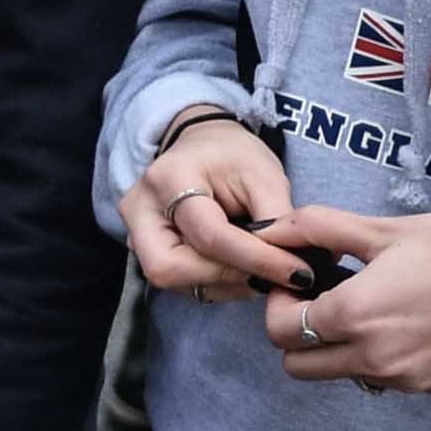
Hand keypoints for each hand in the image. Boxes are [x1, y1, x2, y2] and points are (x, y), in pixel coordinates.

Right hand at [123, 111, 299, 299]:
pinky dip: (215, 283)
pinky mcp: (143, 249)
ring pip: (173, 280)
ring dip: (224, 283)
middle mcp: (140, 208)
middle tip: (269, 275)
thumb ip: (277, 221)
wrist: (202, 148)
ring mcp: (134, 231)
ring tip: (258, 268)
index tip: (297, 273)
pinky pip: (178, 282)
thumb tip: (290, 269)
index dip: (256, 259)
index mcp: (169, 177)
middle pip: (172, 267)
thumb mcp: (265, 177)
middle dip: (226, 277)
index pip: (209, 235)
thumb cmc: (233, 157)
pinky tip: (240, 268)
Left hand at [260, 201, 430, 397]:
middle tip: (322, 298)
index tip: (299, 281)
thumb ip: (317, 230)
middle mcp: (377, 359)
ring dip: (335, 348)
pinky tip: (402, 321)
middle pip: (297, 365)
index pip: (279, 329)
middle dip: (295, 332)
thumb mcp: (384, 228)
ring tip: (366, 306)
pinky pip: (382, 380)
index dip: (278, 302)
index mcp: (356, 316)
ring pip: (338, 375)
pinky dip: (375, 356)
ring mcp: (407, 379)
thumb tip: (271, 230)